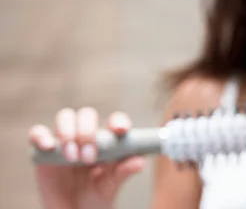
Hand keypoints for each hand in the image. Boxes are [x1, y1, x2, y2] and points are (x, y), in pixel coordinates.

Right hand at [28, 108, 145, 208]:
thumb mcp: (110, 186)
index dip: (118, 121)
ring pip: (65, 117)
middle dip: (88, 131)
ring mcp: (65, 141)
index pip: (114, 121)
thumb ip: (123, 173)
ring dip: (68, 132)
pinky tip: (50, 147)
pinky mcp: (44, 151)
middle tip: (89, 157)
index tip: (119, 130)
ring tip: (73, 158)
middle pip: (87, 114)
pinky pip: (37, 134)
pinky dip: (42, 135)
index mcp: (108, 141)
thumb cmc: (96, 198)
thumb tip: (140, 161)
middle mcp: (86, 136)